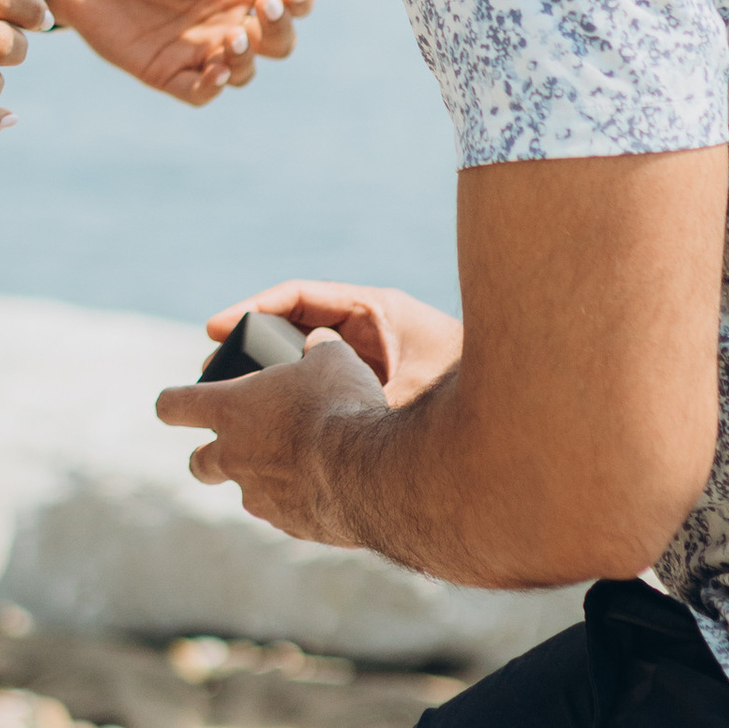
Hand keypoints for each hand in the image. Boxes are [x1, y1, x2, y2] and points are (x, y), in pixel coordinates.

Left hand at [33, 0, 311, 105]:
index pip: (287, 2)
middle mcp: (224, 20)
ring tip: (232, 37)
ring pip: (244, 71)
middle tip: (260, 10)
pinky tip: (215, 70)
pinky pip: (201, 93)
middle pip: (276, 42)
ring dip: (247, 59)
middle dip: (278, 31)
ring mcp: (197, 49)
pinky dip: (214, 87)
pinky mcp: (166, 72)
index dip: (299, 1)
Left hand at [155, 337, 390, 542]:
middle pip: (198, 463)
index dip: (173, 403)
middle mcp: (233, 457)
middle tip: (237, 445)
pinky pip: (284, 512)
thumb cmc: (341, 407)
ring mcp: (259, 496)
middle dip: (209, 457)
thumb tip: (318, 342)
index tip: (177, 403)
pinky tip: (330, 486)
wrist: (368, 472)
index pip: (174, 405)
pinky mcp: (288, 524)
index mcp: (230, 410)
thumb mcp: (331, 359)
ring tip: (305, 464)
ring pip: (247, 491)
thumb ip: (315, 350)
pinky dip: (300, 500)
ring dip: (265, 479)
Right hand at [204, 277, 460, 407]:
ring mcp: (368, 357)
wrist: (518, 404)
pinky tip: (269, 430)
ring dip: (268, 377)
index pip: (299, 297)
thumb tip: (319, 406)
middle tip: (210, 370)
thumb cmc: (472, 384)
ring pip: (303, 360)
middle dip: (249, 346)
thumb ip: (369, 393)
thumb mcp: (415, 388)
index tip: (214, 328)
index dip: (252, 310)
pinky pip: (322, 387)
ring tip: (227, 403)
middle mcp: (367, 328)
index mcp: (373, 309)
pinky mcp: (372, 387)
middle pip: (293, 327)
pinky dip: (295, 400)